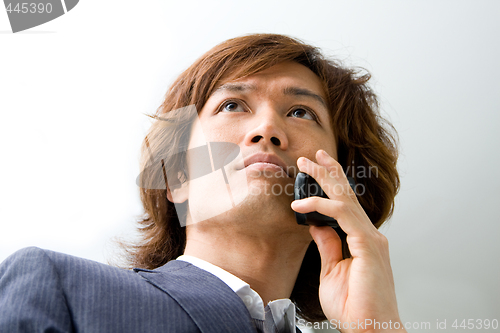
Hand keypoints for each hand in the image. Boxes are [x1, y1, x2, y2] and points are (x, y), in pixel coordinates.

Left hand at [291, 150, 405, 332]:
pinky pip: (342, 215)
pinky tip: (301, 204)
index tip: (314, 170)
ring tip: (307, 164)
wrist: (369, 328)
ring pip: (345, 198)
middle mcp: (368, 235)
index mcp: (361, 240)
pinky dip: (321, 205)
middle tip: (311, 156)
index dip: (330, 185)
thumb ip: (327, 245)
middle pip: (346, 195)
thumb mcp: (331, 270)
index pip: (344, 204)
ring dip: (325, 178)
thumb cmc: (354, 307)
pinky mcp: (368, 245)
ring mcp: (370, 238)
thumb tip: (316, 224)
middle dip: (328, 172)